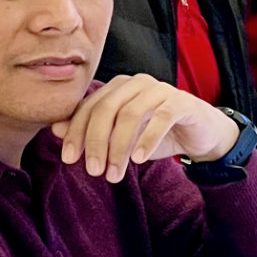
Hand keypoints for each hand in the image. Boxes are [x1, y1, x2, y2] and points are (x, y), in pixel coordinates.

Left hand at [53, 76, 240, 181]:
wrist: (200, 134)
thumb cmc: (157, 134)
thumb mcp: (121, 137)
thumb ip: (91, 130)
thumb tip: (56, 129)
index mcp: (118, 87)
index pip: (89, 106)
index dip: (76, 132)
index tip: (69, 159)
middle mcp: (137, 83)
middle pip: (106, 109)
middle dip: (95, 142)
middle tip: (93, 170)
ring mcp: (161, 90)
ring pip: (131, 115)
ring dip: (119, 147)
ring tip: (115, 174)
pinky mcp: (181, 102)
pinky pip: (161, 118)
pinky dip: (146, 140)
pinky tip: (138, 159)